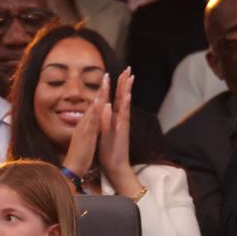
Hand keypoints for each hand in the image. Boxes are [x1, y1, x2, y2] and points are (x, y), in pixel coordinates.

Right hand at [61, 77, 105, 175]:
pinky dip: (96, 111)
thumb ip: (87, 129)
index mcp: (85, 124)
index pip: (94, 105)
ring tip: (106, 81)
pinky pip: (93, 121)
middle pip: (94, 102)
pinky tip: (101, 102)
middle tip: (108, 74)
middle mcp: (84, 123)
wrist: (72, 168)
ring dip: (100, 94)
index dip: (100, 93)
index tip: (107, 81)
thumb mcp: (84, 139)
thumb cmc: (79, 155)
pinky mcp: (87, 135)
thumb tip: (90, 123)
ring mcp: (85, 128)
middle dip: (102, 88)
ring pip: (94, 108)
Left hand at [98, 67, 141, 196]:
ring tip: (128, 84)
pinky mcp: (120, 137)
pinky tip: (120, 108)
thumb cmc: (110, 149)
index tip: (123, 71)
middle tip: (129, 69)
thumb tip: (108, 107)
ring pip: (124, 109)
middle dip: (126, 84)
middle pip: (124, 99)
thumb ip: (109, 118)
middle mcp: (121, 121)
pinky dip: (119, 116)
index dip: (121, 85)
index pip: (119, 98)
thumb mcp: (107, 130)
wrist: (116, 166)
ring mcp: (122, 129)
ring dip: (125, 97)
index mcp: (116, 118)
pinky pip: (119, 125)